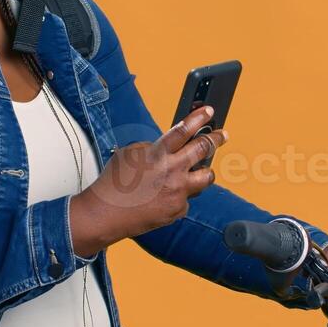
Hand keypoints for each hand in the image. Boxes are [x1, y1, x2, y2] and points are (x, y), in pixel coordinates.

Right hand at [68, 104, 227, 257]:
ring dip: (205, 172)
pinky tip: (164, 198)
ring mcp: (177, 192)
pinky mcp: (177, 210)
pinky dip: (179, 196)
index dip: (199, 118)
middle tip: (222, 135)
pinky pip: (186, 199)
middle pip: (203, 149)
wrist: (105, 214)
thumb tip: (169, 149)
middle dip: (216, 138)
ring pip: (206, 177)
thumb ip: (152, 148)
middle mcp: (171, 171)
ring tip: (202, 170)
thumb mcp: (129, 154)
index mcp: (158, 153)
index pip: (183, 130)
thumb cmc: (113, 183)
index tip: (210, 111)